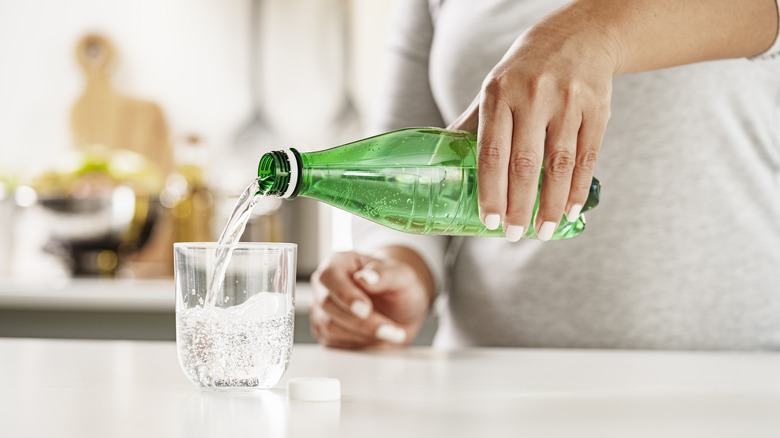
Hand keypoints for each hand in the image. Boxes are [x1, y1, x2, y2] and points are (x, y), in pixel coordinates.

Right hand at [309, 247, 433, 348]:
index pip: (329, 275)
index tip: (366, 309)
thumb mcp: (402, 276)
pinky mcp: (323, 330)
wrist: (401, 311)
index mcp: (339, 262)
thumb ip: (384, 274)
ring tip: (390, 333)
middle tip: (391, 330)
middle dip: (362, 322)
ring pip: (330, 327)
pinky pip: (333, 342)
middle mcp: (325, 284)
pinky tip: (376, 337)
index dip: (345, 294)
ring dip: (363, 335)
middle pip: (328, 305)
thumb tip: (365, 278)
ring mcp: (321, 308)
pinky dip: (357, 344)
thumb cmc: (399, 288)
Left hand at [448, 4, 620, 240]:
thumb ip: (473, 123)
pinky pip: (586, 158)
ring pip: (558, 165)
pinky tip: (568, 210)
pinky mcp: (597, 110)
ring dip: (550, 205)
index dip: (491, 190)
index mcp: (499, 93)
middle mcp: (533, 96)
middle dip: (519, 205)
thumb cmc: (526, 69)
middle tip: (513, 234)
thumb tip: (443, 160)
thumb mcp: (494, 87)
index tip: (489, 220)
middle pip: (525, 163)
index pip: (492, 151)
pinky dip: (576, 189)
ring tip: (542, 231)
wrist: (580, 35)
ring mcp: (567, 102)